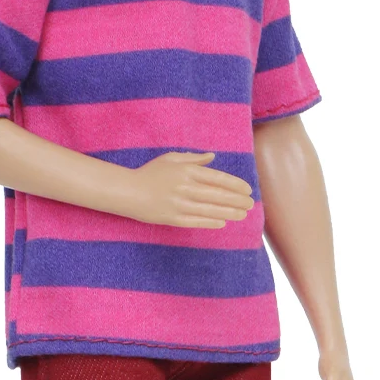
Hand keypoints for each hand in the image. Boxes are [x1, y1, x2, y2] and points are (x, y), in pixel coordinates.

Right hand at [121, 151, 253, 228]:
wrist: (128, 192)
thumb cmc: (150, 173)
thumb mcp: (171, 159)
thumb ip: (193, 158)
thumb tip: (212, 157)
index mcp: (186, 172)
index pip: (217, 178)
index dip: (235, 185)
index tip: (247, 190)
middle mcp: (185, 188)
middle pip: (217, 195)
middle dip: (237, 200)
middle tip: (251, 204)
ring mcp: (179, 205)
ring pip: (210, 210)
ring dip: (229, 212)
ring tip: (242, 215)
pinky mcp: (173, 218)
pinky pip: (196, 221)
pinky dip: (210, 222)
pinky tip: (222, 222)